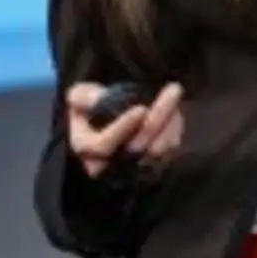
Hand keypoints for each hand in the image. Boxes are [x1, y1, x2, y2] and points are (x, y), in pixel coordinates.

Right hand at [66, 82, 183, 178]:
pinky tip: (176, 109)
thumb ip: (83, 96)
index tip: (141, 109)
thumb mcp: (80, 96)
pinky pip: (169, 150)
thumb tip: (97, 99)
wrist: (110, 117)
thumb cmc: (92, 107)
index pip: (103, 145)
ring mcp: (132, 166)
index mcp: (86, 147)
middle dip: (156, 119)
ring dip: (170, 120)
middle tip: (173, 90)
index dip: (121, 129)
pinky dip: (175, 128)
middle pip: (136, 148)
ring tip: (174, 93)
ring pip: (157, 150)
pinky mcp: (152, 164)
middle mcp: (108, 163)